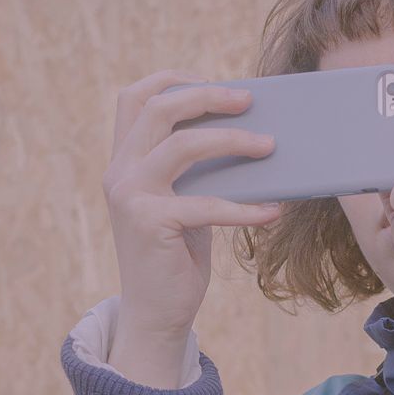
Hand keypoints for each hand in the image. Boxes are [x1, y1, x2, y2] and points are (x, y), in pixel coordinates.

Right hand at [103, 75, 278, 387]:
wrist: (156, 315)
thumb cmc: (177, 255)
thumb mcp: (184, 201)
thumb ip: (198, 169)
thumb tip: (252, 134)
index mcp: (124, 161)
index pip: (134, 99)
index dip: (171, 79)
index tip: (212, 81)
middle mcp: (120, 172)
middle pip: (160, 108)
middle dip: (208, 96)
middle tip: (250, 100)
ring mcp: (130, 196)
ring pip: (183, 145)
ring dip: (233, 141)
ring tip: (270, 147)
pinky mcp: (150, 223)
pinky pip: (207, 204)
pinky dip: (245, 207)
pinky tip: (273, 212)